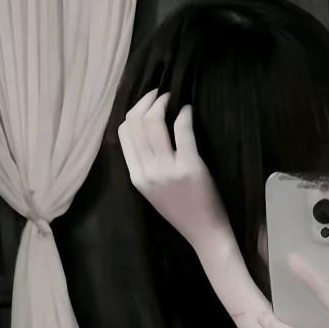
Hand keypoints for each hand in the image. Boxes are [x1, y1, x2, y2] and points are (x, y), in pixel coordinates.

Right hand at [117, 89, 231, 256]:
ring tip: (173, 98)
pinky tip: (189, 111)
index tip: (145, 104)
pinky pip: (181, 130)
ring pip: (154, 123)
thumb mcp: (154, 192)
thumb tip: (144, 133)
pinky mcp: (189, 167)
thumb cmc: (183, 212)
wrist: (205, 233)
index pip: (124, 134)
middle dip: (147, 101)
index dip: (133, 112)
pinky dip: (184, 114)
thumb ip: (145, 166)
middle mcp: (147, 172)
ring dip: (163, 103)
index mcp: (136, 178)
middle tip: (160, 94)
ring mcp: (167, 170)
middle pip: (136, 124)